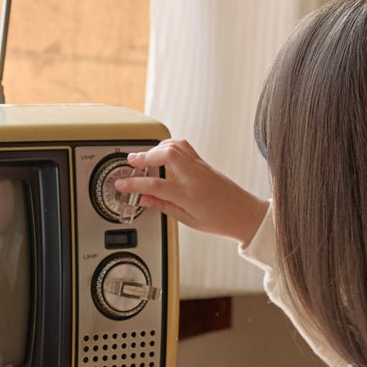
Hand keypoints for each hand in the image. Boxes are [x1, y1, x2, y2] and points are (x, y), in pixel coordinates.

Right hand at [113, 138, 268, 245]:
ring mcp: (200, 166)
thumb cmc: (221, 220)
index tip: (121, 184)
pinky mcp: (204, 162)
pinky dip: (169, 146)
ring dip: (156, 147)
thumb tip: (144, 200)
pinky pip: (184, 147)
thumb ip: (163, 206)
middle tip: (131, 161)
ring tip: (145, 156)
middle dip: (145, 155)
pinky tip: (162, 153)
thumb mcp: (188, 220)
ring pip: (175, 146)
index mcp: (188, 195)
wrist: (245, 214)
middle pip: (165, 154)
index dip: (134, 184)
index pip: (155, 185)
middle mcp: (194, 176)